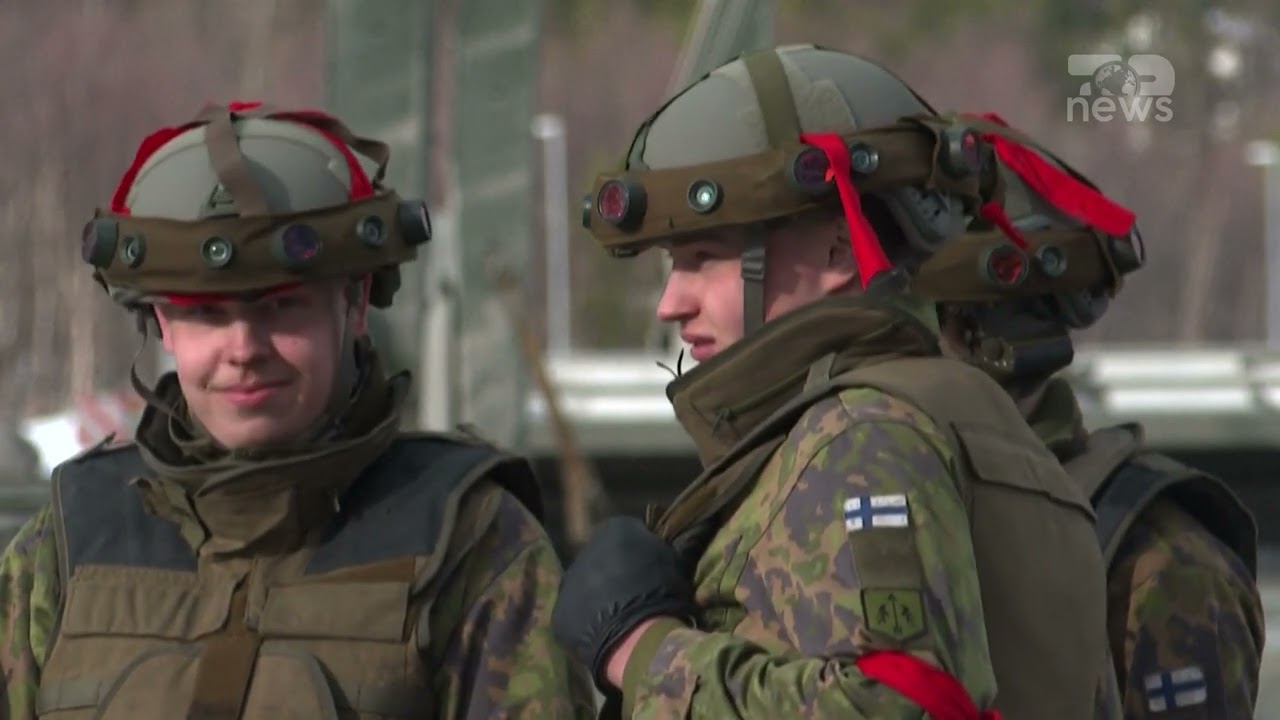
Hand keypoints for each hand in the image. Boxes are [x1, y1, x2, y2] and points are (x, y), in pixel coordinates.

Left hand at [551, 516, 696, 687]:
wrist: (638, 634)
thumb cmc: (663, 593)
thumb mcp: (670, 559)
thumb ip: (654, 549)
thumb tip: (650, 552)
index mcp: (616, 529)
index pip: (626, 535)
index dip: (638, 554)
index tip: (649, 572)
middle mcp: (585, 549)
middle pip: (600, 560)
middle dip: (612, 574)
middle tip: (632, 596)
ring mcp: (569, 581)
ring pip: (584, 586)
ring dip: (597, 597)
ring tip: (617, 618)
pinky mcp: (559, 612)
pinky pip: (574, 614)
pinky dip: (586, 622)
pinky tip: (603, 634)